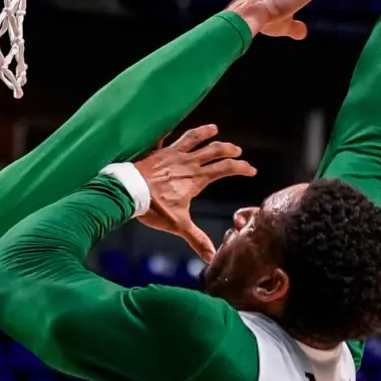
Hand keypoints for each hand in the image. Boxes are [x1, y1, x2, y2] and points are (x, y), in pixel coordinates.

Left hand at [133, 124, 255, 261]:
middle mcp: (187, 162)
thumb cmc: (154, 208)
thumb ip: (196, 239)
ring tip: (214, 128)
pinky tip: (167, 124)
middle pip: (213, 150)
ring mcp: (171, 154)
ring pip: (192, 138)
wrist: (128, 192)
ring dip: (204, 132)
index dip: (241, 168)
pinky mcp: (156, 152)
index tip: (251, 169)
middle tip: (237, 150)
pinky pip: (163, 137)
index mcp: (196, 178)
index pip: (225, 168)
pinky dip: (166, 131)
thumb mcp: (178, 224)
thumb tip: (211, 257)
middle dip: (228, 149)